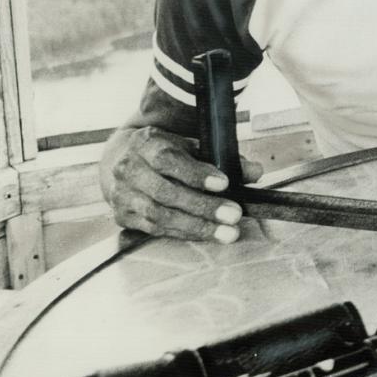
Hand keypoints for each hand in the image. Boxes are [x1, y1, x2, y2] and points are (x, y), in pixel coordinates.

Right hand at [100, 125, 262, 242]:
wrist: (124, 159)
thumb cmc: (168, 149)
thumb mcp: (191, 141)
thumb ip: (223, 155)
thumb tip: (255, 172)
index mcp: (145, 142)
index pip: (168, 159)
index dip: (196, 173)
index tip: (224, 183)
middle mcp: (128, 168)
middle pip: (165, 192)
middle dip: (203, 206)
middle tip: (234, 215)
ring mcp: (121, 194)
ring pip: (159, 215)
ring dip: (197, 226)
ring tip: (228, 233)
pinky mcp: (122, 215)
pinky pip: (154, 229)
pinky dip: (184, 233)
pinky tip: (207, 234)